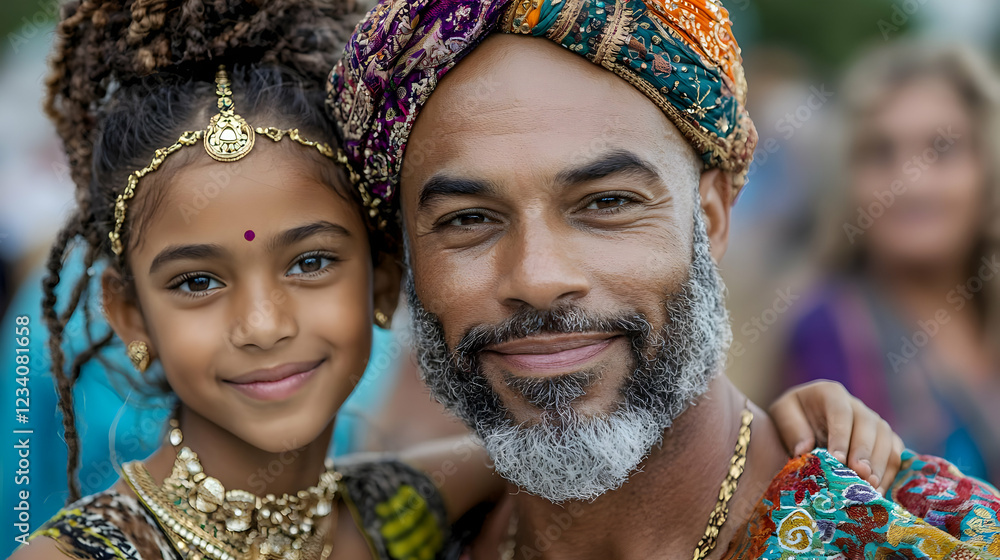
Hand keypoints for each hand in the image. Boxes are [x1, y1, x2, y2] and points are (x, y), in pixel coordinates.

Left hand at [770, 380, 904, 494]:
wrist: (803, 419)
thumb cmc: (791, 417)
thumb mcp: (782, 414)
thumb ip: (791, 429)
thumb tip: (804, 450)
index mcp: (830, 394)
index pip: (841, 413)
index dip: (841, 436)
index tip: (837, 459)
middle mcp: (857, 406)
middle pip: (868, 426)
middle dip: (865, 452)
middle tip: (860, 475)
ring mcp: (874, 422)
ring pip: (886, 440)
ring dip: (880, 465)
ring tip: (870, 487)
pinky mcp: (885, 440)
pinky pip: (895, 455)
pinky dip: (889, 474)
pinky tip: (878, 492)